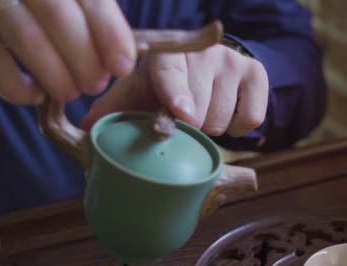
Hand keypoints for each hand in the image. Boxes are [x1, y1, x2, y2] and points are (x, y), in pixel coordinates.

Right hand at [0, 0, 135, 104]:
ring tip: (70, 91)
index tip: (123, 66)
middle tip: (95, 84)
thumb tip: (122, 59)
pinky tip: (34, 93)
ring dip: (57, 75)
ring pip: (26, 37)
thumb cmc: (25, 3)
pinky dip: (18, 85)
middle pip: (57, 14)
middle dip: (84, 58)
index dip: (109, 31)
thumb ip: (88, 15)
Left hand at [82, 44, 268, 136]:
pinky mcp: (256, 73)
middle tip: (180, 121)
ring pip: (222, 118)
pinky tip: (226, 120)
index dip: (175, 93)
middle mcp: (202, 53)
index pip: (171, 72)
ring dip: (210, 128)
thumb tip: (90, 131)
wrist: (203, 66)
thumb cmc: (162, 85)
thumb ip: (114, 109)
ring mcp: (232, 61)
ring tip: (201, 116)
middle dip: (187, 127)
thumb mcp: (136, 92)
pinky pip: (252, 117)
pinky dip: (238, 129)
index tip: (180, 114)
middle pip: (199, 109)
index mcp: (166, 55)